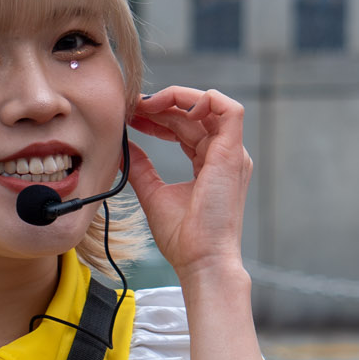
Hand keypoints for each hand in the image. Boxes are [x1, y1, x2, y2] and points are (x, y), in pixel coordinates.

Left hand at [126, 87, 250, 282]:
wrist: (202, 260)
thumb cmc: (184, 238)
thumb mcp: (155, 194)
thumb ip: (143, 169)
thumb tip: (125, 148)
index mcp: (210, 163)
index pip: (185, 127)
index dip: (158, 117)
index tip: (132, 117)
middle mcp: (224, 155)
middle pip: (193, 115)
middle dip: (160, 106)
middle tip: (132, 107)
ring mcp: (231, 153)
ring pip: (209, 106)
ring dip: (176, 99)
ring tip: (146, 104)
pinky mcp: (233, 153)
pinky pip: (229, 109)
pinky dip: (203, 99)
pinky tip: (172, 106)